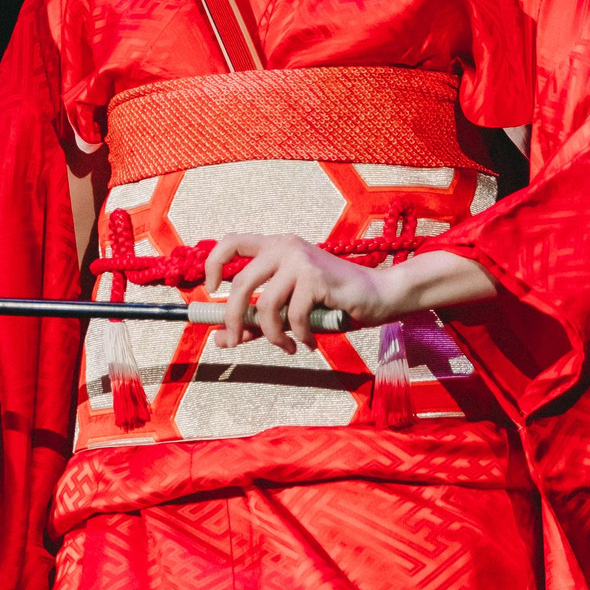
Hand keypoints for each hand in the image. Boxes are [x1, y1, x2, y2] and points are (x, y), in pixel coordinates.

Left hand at [201, 235, 393, 353]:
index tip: (210, 292)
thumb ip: (257, 322)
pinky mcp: (316, 277)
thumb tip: (222, 340)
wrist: (379, 295)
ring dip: (272, 335)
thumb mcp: (290, 311)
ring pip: (266, 305)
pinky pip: (294, 316)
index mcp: (276, 247)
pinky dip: (299, 336)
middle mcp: (285, 247)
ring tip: (286, 346)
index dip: (213, 265)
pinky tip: (308, 342)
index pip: (231, 242)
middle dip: (234, 318)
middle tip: (235, 341)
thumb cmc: (333, 302)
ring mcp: (301, 260)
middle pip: (242, 283)